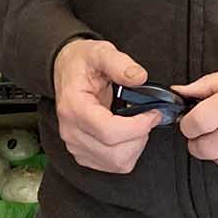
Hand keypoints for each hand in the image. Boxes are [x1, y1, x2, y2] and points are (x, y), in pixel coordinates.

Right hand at [52, 38, 160, 173]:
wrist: (65, 70)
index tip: (153, 113)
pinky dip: (127, 153)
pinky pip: (112, 166)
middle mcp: (71, 131)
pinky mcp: (82, 154)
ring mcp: (75, 145)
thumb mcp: (100, 52)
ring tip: (137, 125)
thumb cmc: (81, 63)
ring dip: (135, 146)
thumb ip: (120, 63)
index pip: (109, 132)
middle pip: (115, 153)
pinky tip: (127, 134)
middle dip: (140, 137)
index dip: (138, 126)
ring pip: (116, 163)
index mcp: (74, 107)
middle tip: (147, 117)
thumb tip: (138, 77)